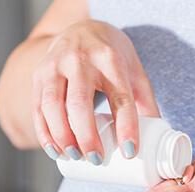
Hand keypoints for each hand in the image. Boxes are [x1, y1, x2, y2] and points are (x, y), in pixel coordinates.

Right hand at [32, 20, 158, 162]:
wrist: (83, 29)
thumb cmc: (112, 58)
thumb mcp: (135, 73)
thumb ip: (146, 104)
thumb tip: (157, 142)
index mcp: (110, 60)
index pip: (120, 98)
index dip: (126, 127)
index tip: (130, 153)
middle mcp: (79, 60)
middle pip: (80, 103)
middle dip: (87, 136)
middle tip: (96, 159)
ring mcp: (55, 66)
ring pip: (53, 105)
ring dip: (62, 136)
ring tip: (74, 157)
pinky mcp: (39, 76)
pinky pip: (38, 107)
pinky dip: (45, 133)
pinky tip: (55, 150)